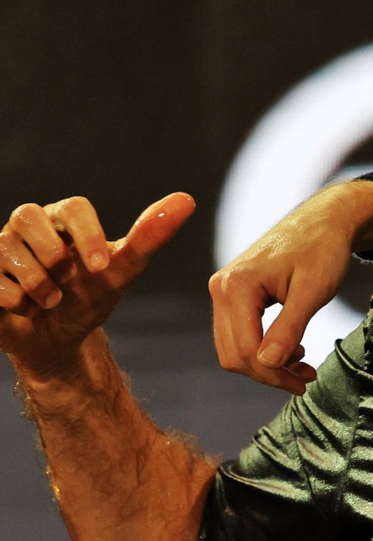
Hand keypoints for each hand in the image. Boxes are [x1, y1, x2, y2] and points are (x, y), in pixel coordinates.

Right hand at [0, 194, 194, 379]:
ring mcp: (0, 247)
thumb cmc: (92, 297)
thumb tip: (186, 201)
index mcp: (64, 219)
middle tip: (68, 280)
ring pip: (4, 247)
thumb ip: (149, 236)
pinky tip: (24, 307)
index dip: (88, 235)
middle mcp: (28, 227)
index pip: (74, 207)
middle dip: (52, 254)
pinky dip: (11, 296)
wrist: (60, 339)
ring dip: (36, 282)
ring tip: (52, 300)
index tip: (101, 267)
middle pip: (28, 215)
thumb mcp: (122, 271)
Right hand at [207, 180, 372, 394]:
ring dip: (267, 363)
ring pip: (234, 347)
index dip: (273, 374)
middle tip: (305, 379)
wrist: (325, 219)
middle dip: (269, 373)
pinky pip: (240, 332)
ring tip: (303, 365)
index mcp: (236, 285)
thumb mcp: (313, 291)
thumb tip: (267, 363)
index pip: (245, 350)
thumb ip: (289, 328)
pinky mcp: (234, 292)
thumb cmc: (323, 248)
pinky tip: (292, 349)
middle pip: (234, 353)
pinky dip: (263, 348)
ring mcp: (224, 289)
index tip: (304, 383)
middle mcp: (221, 287)